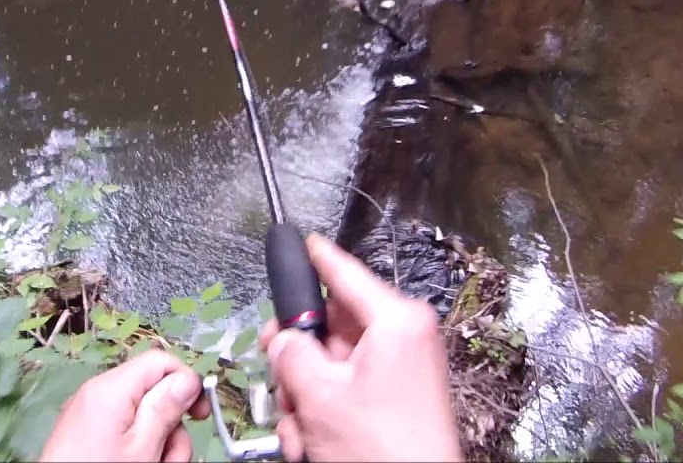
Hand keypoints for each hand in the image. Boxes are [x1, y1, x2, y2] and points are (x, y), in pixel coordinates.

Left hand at [40, 350, 210, 461]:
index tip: (201, 414)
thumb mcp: (143, 446)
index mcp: (111, 387)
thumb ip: (166, 408)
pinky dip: (137, 446)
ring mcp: (90, 413)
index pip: (159, 361)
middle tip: (171, 457)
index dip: (186, 381)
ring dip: (158, 442)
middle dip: (171, 424)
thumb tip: (187, 378)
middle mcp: (98, 392)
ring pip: (141, 415)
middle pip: (152, 392)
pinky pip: (122, 429)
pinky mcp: (86, 432)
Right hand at [259, 235, 461, 461]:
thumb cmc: (384, 447)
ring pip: (331, 363)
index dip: (316, 256)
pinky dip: (323, 410)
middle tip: (279, 373)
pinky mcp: (395, 396)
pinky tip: (313, 438)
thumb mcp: (318, 393)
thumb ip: (291, 353)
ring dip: (305, 393)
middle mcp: (403, 336)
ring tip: (303, 425)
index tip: (301, 239)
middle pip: (330, 325)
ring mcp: (401, 368)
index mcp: (396, 320)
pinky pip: (345, 387)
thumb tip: (283, 340)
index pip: (345, 273)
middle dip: (298, 357)